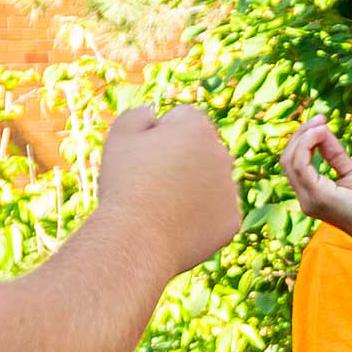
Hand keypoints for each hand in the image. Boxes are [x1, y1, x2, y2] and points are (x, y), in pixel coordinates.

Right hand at [94, 103, 243, 276]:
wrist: (137, 239)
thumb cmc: (125, 185)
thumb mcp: (119, 137)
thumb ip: (138, 115)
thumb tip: (154, 113)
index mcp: (198, 127)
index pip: (182, 119)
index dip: (159, 136)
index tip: (143, 157)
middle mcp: (223, 154)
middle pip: (200, 151)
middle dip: (182, 161)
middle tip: (152, 184)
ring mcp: (231, 189)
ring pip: (211, 183)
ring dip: (194, 189)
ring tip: (163, 208)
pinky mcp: (233, 220)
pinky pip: (216, 214)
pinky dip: (200, 219)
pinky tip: (177, 227)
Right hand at [277, 119, 351, 242]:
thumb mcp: (351, 172)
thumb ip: (335, 155)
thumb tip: (322, 131)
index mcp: (311, 194)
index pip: (294, 163)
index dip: (303, 140)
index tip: (321, 122)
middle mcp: (305, 198)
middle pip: (288, 159)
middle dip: (301, 134)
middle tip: (320, 118)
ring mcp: (309, 199)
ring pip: (290, 160)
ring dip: (304, 136)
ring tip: (321, 123)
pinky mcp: (318, 196)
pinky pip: (301, 164)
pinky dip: (307, 144)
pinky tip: (321, 133)